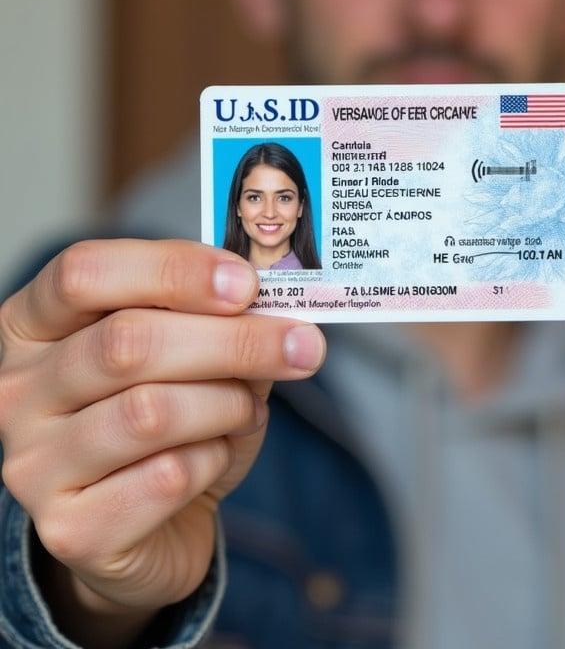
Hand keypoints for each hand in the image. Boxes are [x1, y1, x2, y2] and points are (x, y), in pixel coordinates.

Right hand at [0, 239, 324, 622]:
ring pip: (149, 412)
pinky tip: (215, 457)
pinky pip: (166, 478)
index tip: (246, 283)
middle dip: (231, 339)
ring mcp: (31, 464)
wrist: (150, 527)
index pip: (84, 272)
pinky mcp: (68, 530)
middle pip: (127, 341)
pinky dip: (214, 459)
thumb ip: (219, 319)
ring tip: (248, 407)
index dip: (171, 271)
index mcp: (33, 324)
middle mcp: (17, 390)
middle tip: (300, 344)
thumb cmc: (168, 419)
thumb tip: (276, 303)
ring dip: (226, 404)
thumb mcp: (189, 353)